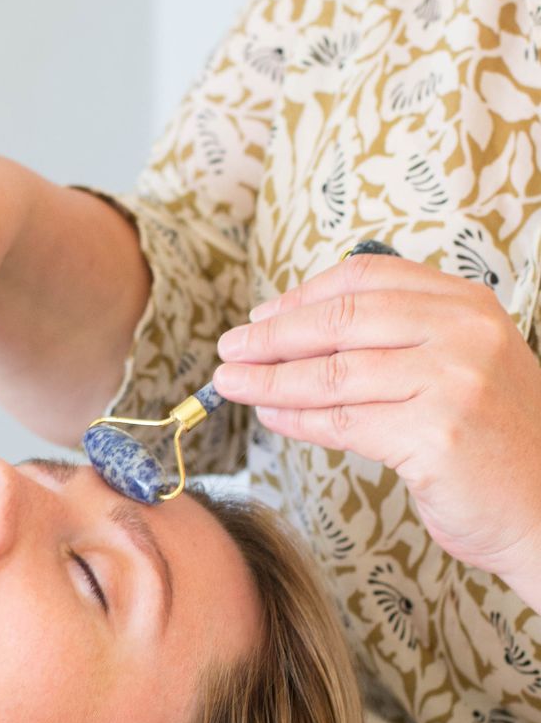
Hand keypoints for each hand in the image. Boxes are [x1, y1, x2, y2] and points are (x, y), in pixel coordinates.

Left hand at [212, 253, 540, 592]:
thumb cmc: (493, 443)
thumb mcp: (458, 368)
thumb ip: (398, 341)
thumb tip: (297, 332)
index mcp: (467, 305)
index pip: (366, 279)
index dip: (302, 296)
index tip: (261, 315)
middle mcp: (464, 334)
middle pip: (341, 321)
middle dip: (273, 336)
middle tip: (230, 349)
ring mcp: (452, 384)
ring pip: (334, 374)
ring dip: (271, 380)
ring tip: (232, 384)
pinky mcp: (436, 437)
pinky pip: (344, 423)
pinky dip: (298, 419)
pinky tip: (272, 415)